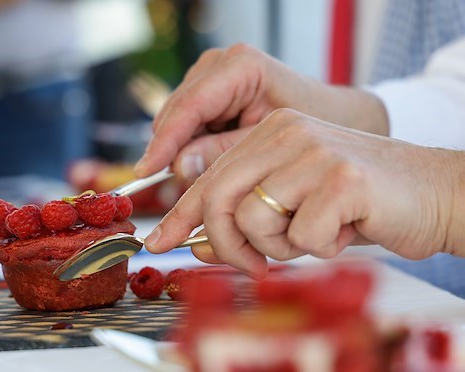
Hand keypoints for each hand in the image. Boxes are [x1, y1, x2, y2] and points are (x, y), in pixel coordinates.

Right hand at [134, 44, 388, 181]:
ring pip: (177, 124)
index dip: (165, 140)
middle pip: (177, 114)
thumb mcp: (273, 145)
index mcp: (240, 68)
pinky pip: (188, 129)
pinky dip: (188, 154)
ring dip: (178, 158)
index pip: (189, 105)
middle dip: (169, 154)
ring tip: (188, 193)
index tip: (147, 170)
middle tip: (173, 194)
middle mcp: (220, 68)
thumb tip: (179, 168)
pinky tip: (197, 179)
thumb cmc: (314, 127)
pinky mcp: (211, 100)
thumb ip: (224, 153)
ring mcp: (212, 81)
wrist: (332, 118)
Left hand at [145, 109, 462, 277]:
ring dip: (284, 246)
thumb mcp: (294, 208)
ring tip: (317, 234)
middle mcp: (287, 132)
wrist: (433, 195)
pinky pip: (304, 236)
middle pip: (220, 199)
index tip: (158, 243)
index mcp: (271, 134)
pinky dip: (323, 247)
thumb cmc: (358, 207)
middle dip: (227, 245)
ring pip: (257, 220)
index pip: (210, 178)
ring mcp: (314, 151)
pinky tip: (347, 231)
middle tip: (254, 265)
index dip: (180, 215)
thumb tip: (197, 243)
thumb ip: (248, 218)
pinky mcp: (343, 178)